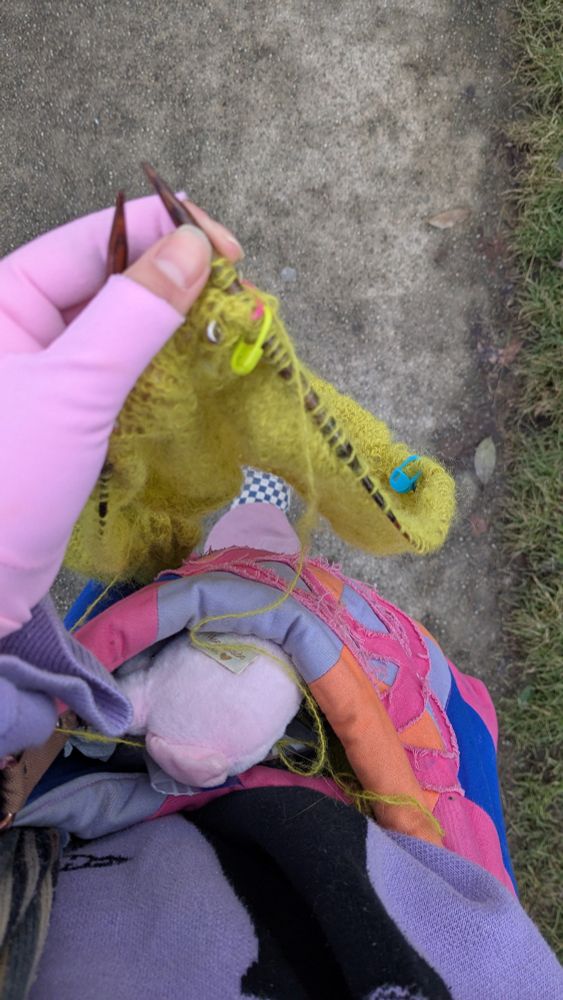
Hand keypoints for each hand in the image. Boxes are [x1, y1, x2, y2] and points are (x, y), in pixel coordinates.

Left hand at [0, 193, 242, 636]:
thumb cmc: (7, 479)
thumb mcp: (74, 388)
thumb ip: (134, 313)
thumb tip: (193, 244)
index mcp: (4, 297)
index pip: (93, 238)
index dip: (164, 232)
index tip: (229, 250)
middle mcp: (20, 323)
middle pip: (108, 275)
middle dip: (174, 277)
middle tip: (238, 293)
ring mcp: (45, 369)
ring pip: (119, 323)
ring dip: (173, 321)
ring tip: (229, 323)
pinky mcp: (66, 412)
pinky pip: (120, 369)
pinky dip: (161, 364)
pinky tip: (198, 364)